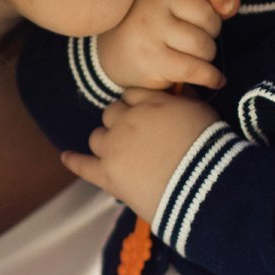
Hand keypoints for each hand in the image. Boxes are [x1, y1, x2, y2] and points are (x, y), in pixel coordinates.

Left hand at [61, 89, 219, 219]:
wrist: (203, 185)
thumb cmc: (209, 148)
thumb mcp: (200, 112)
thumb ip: (183, 99)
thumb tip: (180, 89)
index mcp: (149, 104)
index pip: (131, 95)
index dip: (137, 105)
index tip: (144, 115)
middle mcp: (126, 121)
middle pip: (112, 113)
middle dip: (121, 122)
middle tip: (136, 137)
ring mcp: (114, 148)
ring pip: (98, 137)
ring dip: (106, 141)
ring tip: (118, 153)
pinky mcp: (108, 175)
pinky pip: (83, 165)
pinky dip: (73, 161)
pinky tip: (65, 157)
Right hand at [95, 0, 238, 93]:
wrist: (111, 55)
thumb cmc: (152, 22)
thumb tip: (231, 4)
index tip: (224, 5)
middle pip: (206, 14)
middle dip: (212, 30)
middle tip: (201, 35)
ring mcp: (149, 27)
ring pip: (203, 44)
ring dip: (208, 54)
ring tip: (197, 55)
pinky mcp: (150, 58)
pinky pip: (196, 69)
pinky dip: (211, 77)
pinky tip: (214, 79)